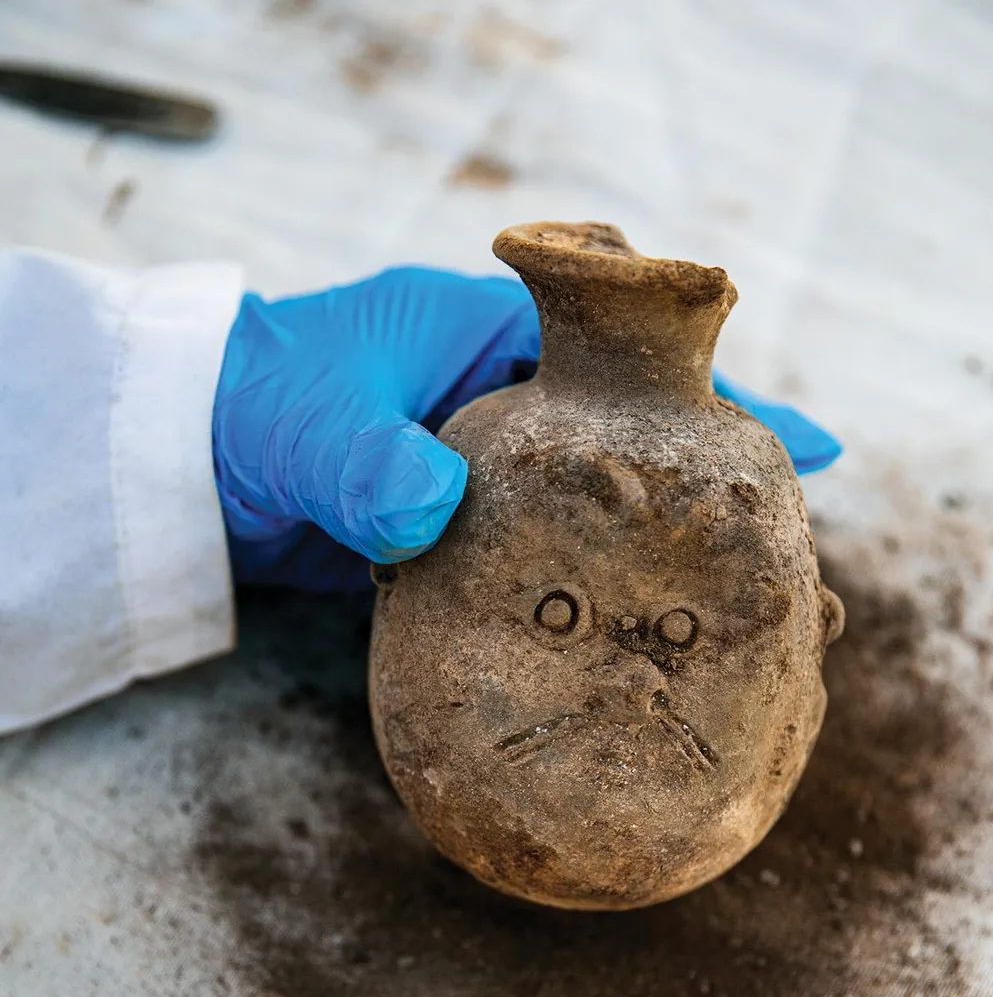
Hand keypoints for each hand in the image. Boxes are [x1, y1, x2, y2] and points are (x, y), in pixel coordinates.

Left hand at [213, 267, 840, 593]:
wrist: (173, 459)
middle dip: (716, 506)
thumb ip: (366, 460)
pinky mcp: (456, 545)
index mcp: (489, 337)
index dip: (723, 410)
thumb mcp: (307, 424)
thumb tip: (432, 510)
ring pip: (601, 524)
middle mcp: (504, 403)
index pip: (634, 368)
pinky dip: (589, 609)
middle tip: (798, 580)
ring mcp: (485, 481)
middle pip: (639, 455)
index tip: (814, 449)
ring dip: (664, 573)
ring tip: (750, 636)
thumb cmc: (243, 404)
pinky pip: (545, 575)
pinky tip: (633, 659)